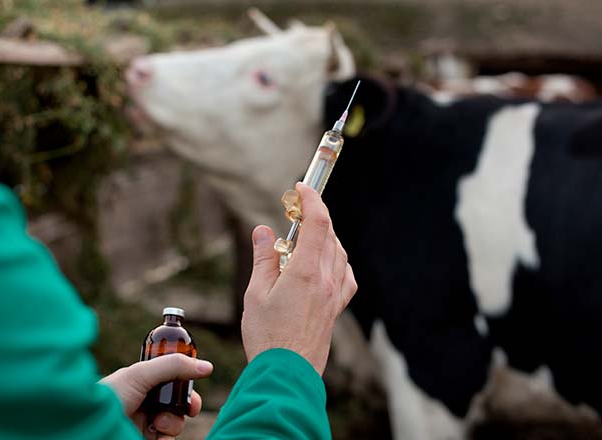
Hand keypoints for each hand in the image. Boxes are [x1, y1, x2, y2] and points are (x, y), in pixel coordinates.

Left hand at [99, 354, 212, 438]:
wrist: (88, 428)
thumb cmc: (108, 397)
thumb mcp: (141, 374)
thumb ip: (174, 365)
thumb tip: (207, 366)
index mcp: (143, 383)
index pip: (173, 381)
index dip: (186, 386)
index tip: (192, 390)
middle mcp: (145, 403)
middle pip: (179, 404)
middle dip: (187, 406)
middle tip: (190, 409)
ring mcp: (144, 424)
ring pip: (175, 424)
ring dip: (173, 423)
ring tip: (158, 424)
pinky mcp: (144, 439)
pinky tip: (156, 437)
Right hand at [242, 182, 357, 374]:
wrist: (287, 374)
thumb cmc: (267, 336)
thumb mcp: (256, 293)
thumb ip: (263, 258)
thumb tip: (262, 230)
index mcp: (306, 272)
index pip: (317, 223)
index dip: (311, 199)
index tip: (300, 188)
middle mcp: (327, 280)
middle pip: (329, 234)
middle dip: (314, 216)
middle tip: (295, 210)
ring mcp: (334, 295)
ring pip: (338, 252)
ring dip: (325, 236)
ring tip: (304, 235)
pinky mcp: (336, 308)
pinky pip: (345, 275)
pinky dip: (337, 260)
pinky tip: (325, 263)